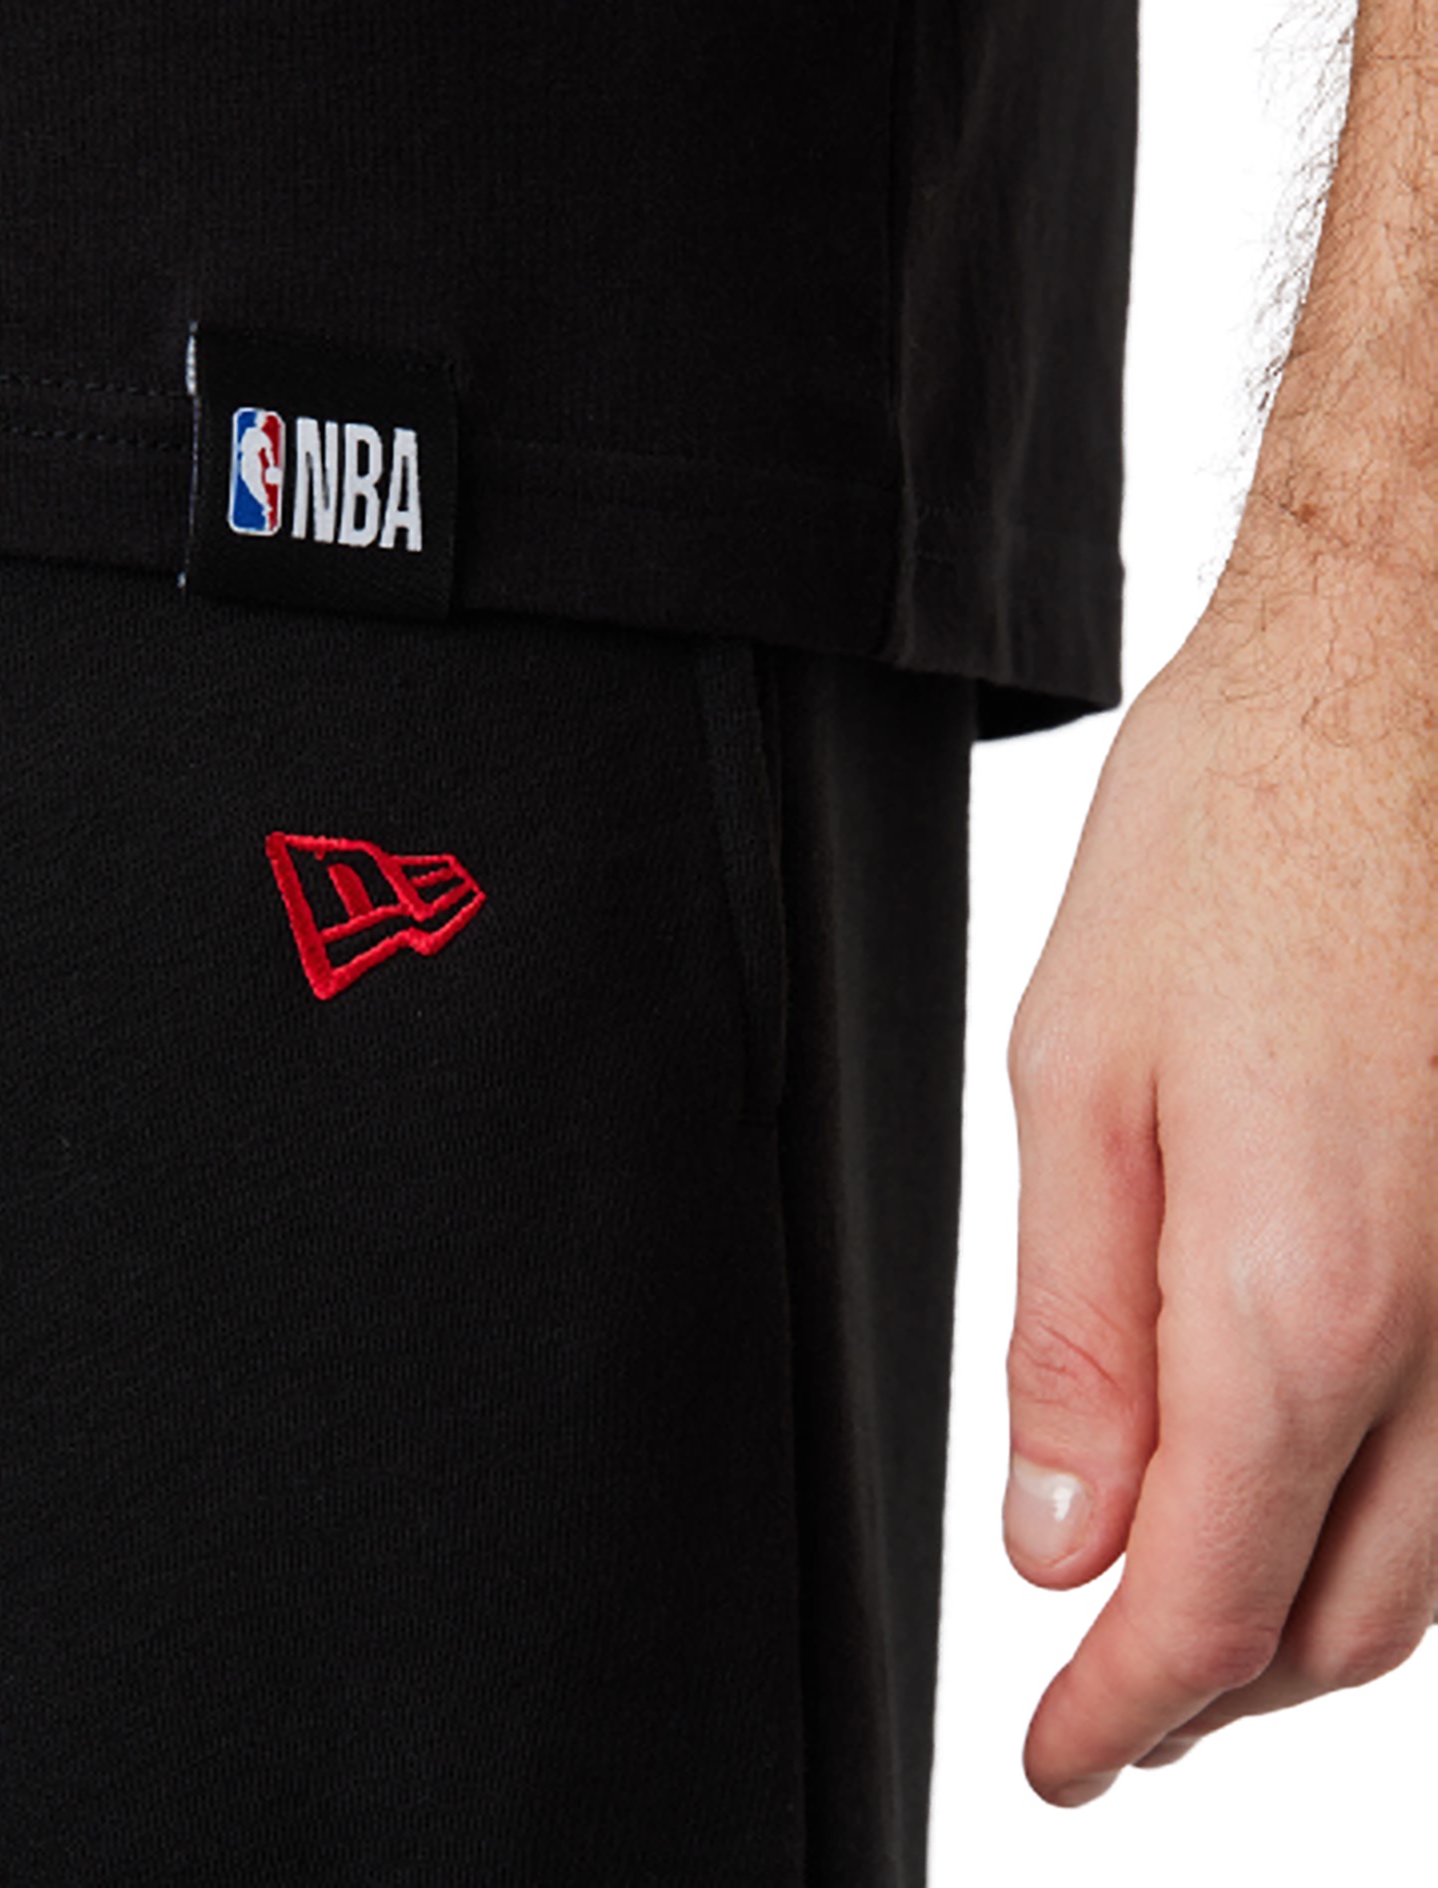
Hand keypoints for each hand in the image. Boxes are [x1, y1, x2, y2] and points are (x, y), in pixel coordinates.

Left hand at [1002, 546, 1437, 1806]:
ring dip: (1295, 1620)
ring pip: (1424, 1565)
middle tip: (1099, 1704)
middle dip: (1204, 1686)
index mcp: (1300, 1293)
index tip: (1054, 1756)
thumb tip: (1060, 1532)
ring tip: (1175, 1619)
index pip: (1205, 1605)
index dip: (1119, 1712)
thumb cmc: (1228, 853)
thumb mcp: (1076, 1084)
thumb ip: (1076, 1335)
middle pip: (1331, 1616)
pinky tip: (1299, 1484)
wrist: (1391, 699)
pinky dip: (1382, 1525)